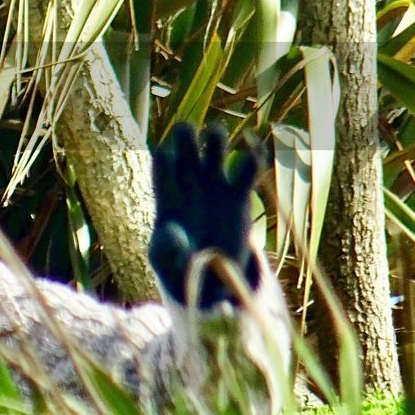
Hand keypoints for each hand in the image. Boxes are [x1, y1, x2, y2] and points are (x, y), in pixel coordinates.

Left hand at [149, 124, 260, 308]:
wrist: (209, 280)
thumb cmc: (178, 269)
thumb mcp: (166, 265)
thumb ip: (167, 250)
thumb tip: (176, 233)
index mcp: (167, 196)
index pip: (162, 161)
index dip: (167, 157)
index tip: (174, 168)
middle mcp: (190, 185)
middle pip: (185, 146)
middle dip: (187, 135)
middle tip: (190, 134)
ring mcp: (215, 188)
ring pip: (215, 149)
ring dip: (216, 138)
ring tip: (216, 137)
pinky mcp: (239, 197)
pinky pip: (247, 169)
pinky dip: (252, 156)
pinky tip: (252, 149)